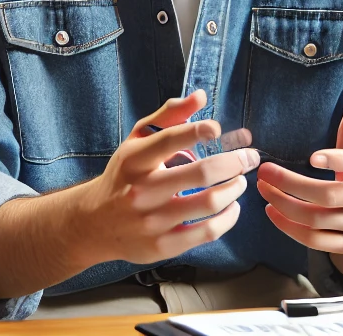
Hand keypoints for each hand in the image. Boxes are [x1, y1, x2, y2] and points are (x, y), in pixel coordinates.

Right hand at [71, 90, 259, 267]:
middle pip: (201, 173)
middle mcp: (142, 191)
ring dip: (234, 188)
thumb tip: (200, 97)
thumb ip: (168, 117)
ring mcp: (152, 222)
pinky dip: (228, 218)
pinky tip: (233, 206)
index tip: (218, 129)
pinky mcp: (162, 246)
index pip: (169, 140)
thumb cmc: (124, 175)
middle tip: (249, 157)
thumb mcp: (137, 141)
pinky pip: (207, 232)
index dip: (198, 131)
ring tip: (240, 181)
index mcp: (134, 160)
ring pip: (208, 203)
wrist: (93, 224)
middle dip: (235, 162)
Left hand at [258, 72, 342, 278]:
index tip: (311, 157)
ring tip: (263, 190)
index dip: (337, 162)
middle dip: (292, 185)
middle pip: (328, 197)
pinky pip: (317, 243)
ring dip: (285, 207)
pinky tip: (272, 213)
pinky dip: (291, 230)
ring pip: (319, 221)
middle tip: (265, 171)